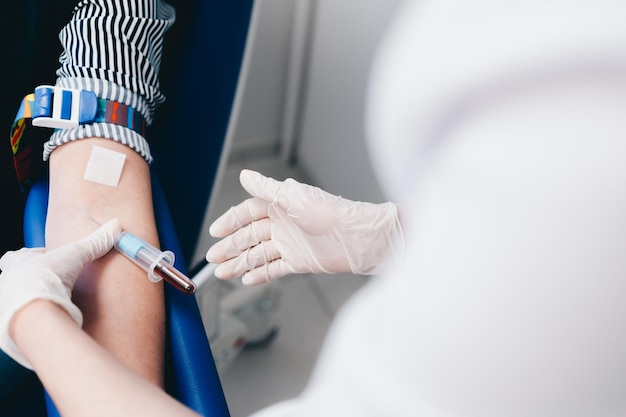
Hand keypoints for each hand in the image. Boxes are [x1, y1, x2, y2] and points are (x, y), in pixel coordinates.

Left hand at [0, 218, 120, 368]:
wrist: (32, 314)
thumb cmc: (45, 280)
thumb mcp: (75, 255)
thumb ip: (94, 242)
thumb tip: (115, 225)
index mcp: (17, 262)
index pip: (20, 256)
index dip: (35, 258)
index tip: (50, 261)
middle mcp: (7, 281)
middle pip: (16, 277)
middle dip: (31, 280)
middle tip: (50, 284)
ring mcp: (6, 303)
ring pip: (16, 299)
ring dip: (31, 300)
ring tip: (50, 305)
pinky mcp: (9, 324)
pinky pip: (18, 321)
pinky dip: (31, 320)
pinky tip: (46, 321)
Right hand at [206, 169, 403, 284]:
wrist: (357, 237)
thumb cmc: (329, 212)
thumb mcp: (293, 197)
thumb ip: (266, 189)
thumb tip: (245, 176)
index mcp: (279, 206)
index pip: (248, 213)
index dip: (231, 222)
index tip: (215, 231)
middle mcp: (283, 225)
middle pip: (249, 237)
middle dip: (230, 247)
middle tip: (213, 257)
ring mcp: (290, 244)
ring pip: (258, 255)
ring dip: (240, 263)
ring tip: (222, 273)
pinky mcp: (299, 262)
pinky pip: (274, 269)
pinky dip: (260, 274)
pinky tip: (246, 279)